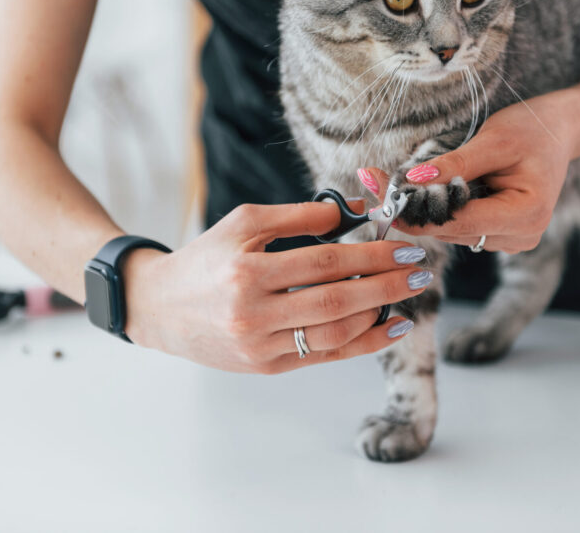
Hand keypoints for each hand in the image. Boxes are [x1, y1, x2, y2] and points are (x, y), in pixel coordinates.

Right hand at [122, 202, 430, 372]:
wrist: (159, 306)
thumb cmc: (205, 258)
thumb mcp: (243, 223)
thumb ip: (299, 216)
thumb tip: (353, 211)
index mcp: (247, 272)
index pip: (325, 261)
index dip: (372, 253)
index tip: (406, 246)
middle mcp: (253, 313)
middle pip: (336, 299)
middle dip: (386, 284)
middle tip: (420, 271)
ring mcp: (260, 346)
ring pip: (334, 333)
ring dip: (378, 314)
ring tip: (405, 295)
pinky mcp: (266, 367)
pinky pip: (324, 356)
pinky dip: (361, 343)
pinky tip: (388, 328)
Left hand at [362, 97, 575, 253]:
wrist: (561, 131)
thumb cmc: (533, 130)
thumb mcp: (495, 140)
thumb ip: (455, 164)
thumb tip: (413, 181)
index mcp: (525, 215)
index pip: (459, 222)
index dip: (416, 213)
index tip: (380, 197)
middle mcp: (520, 237)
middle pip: (451, 230)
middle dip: (413, 208)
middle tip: (374, 181)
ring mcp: (511, 241)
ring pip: (451, 231)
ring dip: (423, 209)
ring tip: (392, 182)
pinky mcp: (500, 235)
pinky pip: (459, 227)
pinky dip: (439, 209)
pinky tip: (421, 190)